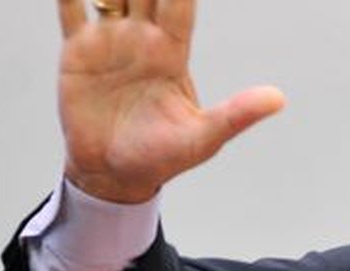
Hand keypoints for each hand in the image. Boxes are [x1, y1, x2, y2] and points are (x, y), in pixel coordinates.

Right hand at [55, 0, 285, 202]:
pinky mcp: (78, 50)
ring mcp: (110, 40)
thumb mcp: (202, 138)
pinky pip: (72, 9)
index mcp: (172, 53)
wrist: (112, 174)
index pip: (180, 4)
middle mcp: (142, 38)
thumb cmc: (162, 158)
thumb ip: (236, 115)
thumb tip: (278, 99)